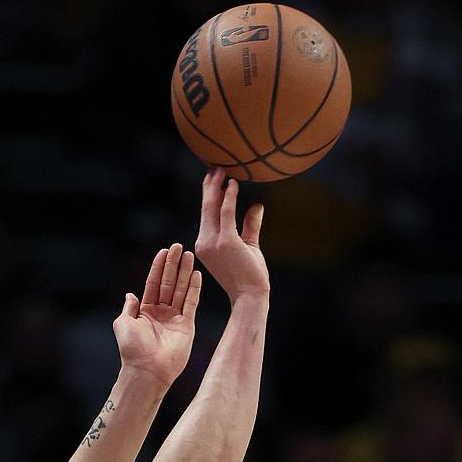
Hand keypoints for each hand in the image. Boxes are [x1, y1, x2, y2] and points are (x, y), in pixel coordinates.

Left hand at [112, 242, 201, 388]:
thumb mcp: (122, 323)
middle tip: (179, 247)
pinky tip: (197, 275)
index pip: (153, 283)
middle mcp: (161, 313)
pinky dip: (194, 290)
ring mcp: (175, 318)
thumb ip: (128, 308)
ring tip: (190, 255)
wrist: (147, 370)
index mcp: (145, 311)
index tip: (164, 251)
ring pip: (181, 290)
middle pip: (169, 283)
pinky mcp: (187, 326)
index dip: (158, 267)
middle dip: (174, 265)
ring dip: (185, 272)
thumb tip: (130, 294)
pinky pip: (191, 304)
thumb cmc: (132, 349)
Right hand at [193, 168, 267, 299]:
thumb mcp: (249, 247)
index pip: (205, 214)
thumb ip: (251, 226)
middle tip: (215, 165)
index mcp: (205, 244)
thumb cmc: (249, 276)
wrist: (250, 296)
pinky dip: (229, 197)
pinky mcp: (226, 242)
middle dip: (209, 185)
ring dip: (217, 186)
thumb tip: (257, 205)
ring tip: (222, 168)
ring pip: (212, 207)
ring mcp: (213, 243)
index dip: (209, 194)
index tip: (213, 177)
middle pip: (205, 207)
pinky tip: (234, 184)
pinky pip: (226, 213)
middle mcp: (204, 242)